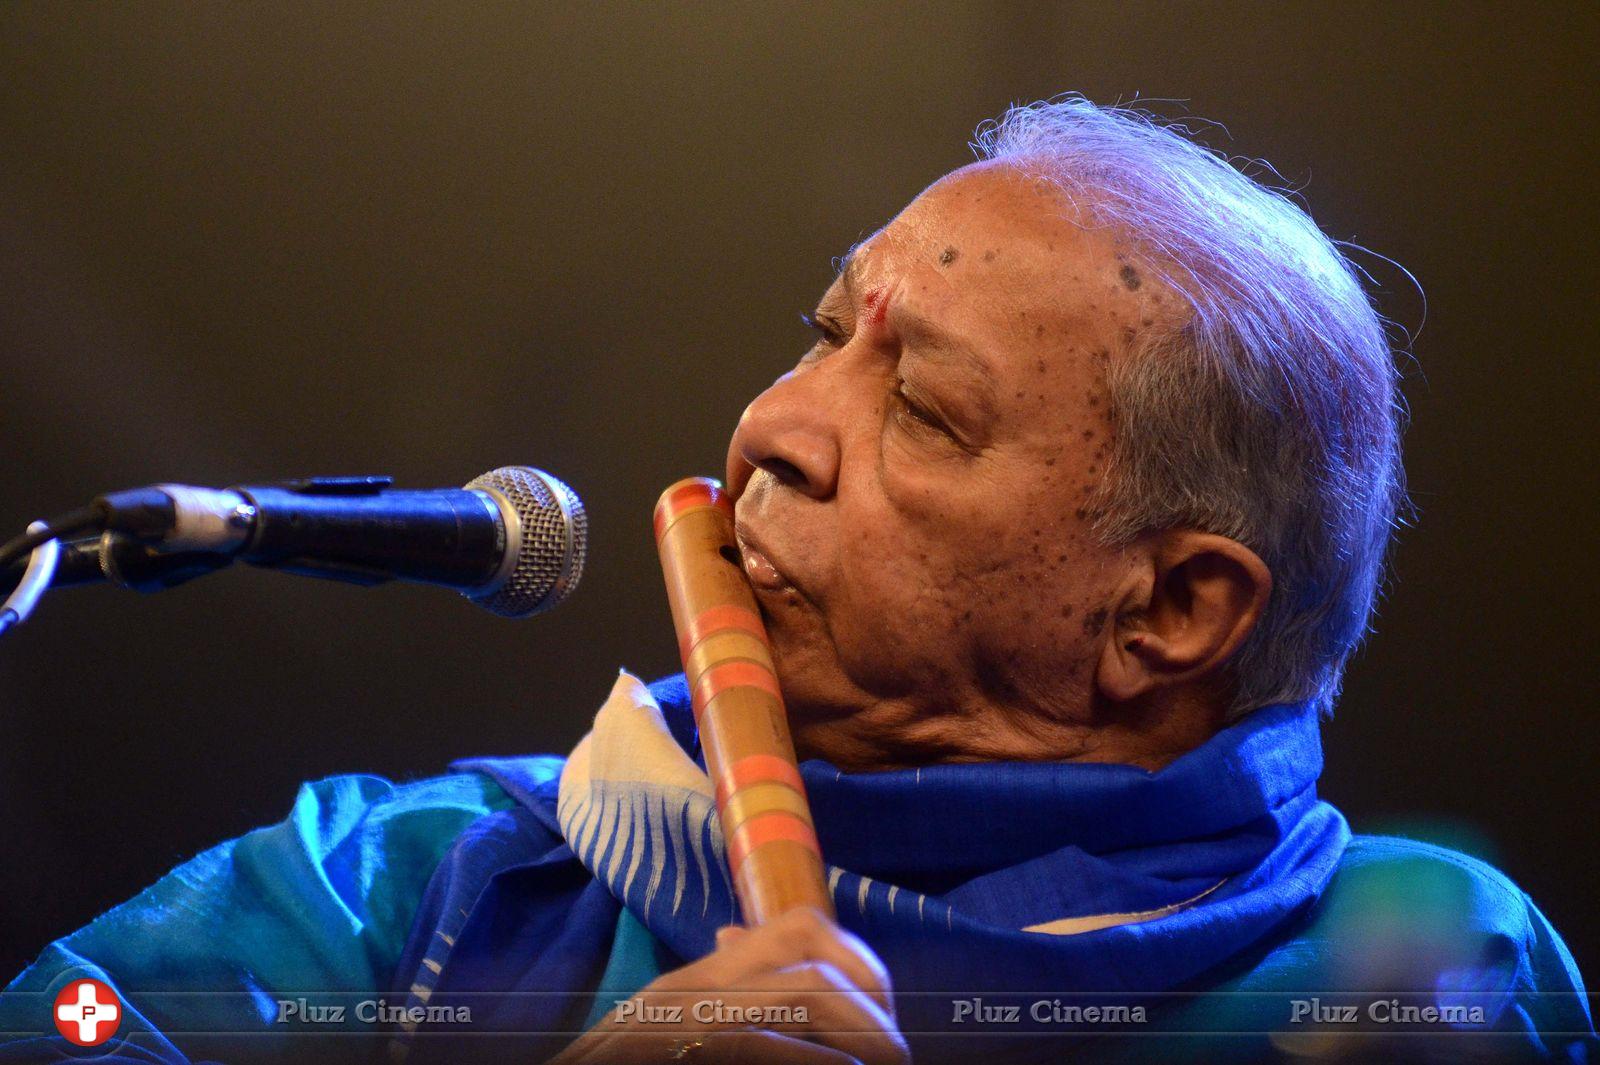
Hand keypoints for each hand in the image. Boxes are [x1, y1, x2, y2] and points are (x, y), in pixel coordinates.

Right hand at [548, 906, 908, 1063]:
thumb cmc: (626, 1064)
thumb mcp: (673, 1033)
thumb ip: (721, 998)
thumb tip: (742, 941)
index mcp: (698, 981)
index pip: (799, 927)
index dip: (860, 964)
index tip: (886, 1014)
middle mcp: (690, 987)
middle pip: (807, 942)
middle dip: (869, 993)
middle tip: (895, 1049)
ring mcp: (678, 1017)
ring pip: (801, 989)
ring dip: (860, 1032)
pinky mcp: (672, 1045)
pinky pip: (757, 1042)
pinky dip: (813, 1064)